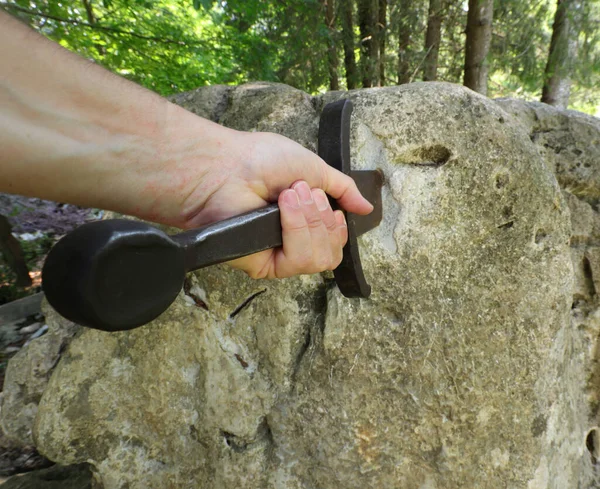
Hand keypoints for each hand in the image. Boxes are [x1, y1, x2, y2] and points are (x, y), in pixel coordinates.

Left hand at [161, 129, 372, 278]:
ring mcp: (278, 255)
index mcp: (304, 221)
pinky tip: (283, 210)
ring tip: (289, 197)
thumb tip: (366, 208)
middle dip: (323, 219)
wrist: (227, 167)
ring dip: (310, 223)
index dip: (336, 225)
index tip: (325, 200)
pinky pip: (299, 261)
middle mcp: (292, 242)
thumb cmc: (260, 160)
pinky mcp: (265, 266)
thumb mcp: (313, 168)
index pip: (336, 242)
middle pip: (332, 254)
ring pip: (319, 260)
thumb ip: (342, 189)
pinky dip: (297, 230)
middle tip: (303, 193)